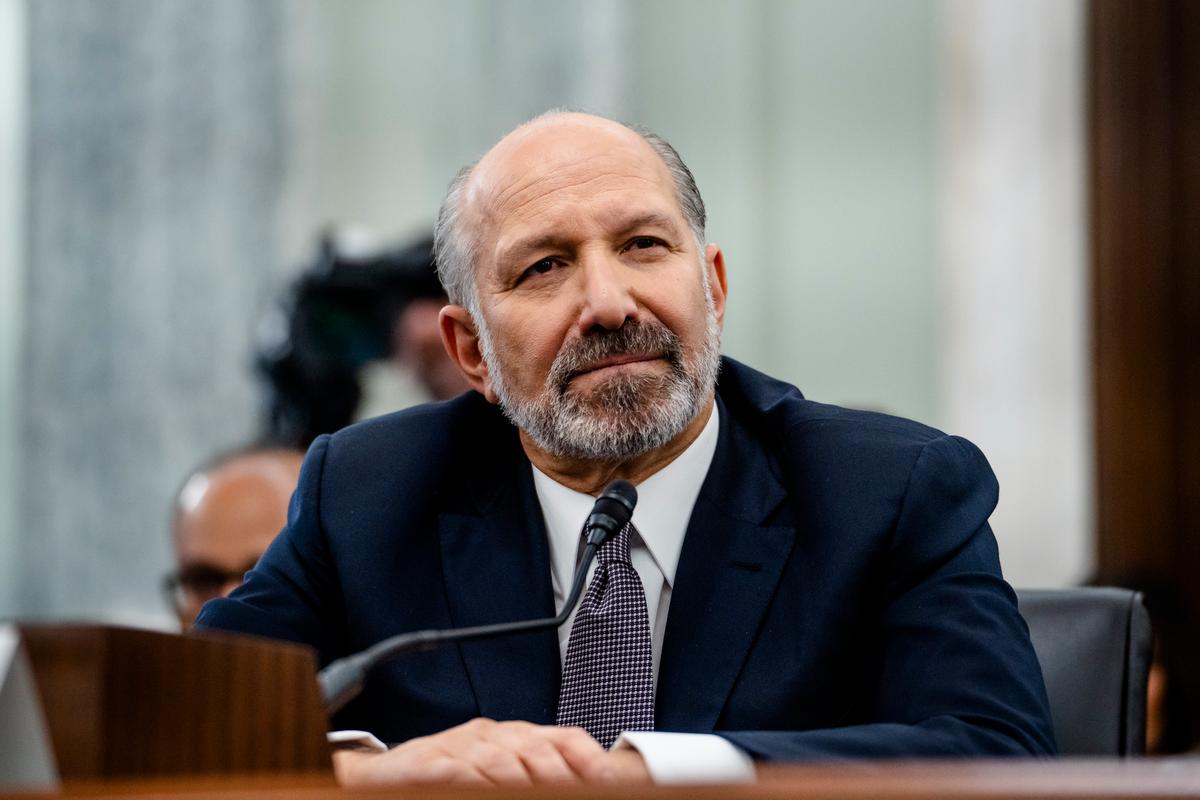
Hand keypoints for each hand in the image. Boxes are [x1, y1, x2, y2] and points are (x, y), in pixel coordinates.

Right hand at [332, 718, 651, 786]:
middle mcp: (490, 735)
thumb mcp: (498, 771)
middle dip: (557, 771)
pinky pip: (458, 770)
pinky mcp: (430, 763)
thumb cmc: (448, 775)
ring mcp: (460, 746)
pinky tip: (478, 785)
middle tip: (572, 789)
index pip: (560, 737)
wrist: (385, 774)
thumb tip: (581, 783)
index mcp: (513, 736)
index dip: (585, 755)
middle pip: (534, 747)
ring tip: (533, 790)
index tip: (606, 775)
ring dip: (520, 778)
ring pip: (500, 759)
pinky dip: (474, 778)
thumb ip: (533, 774)